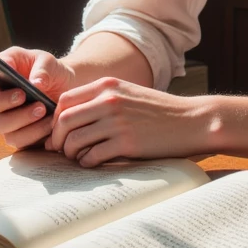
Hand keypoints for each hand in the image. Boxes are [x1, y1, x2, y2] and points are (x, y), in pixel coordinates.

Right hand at [0, 46, 75, 150]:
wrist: (62, 84)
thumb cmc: (45, 69)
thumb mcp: (45, 60)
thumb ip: (41, 68)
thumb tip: (36, 83)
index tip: (21, 94)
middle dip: (19, 115)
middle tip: (40, 107)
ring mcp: (3, 123)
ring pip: (8, 134)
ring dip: (30, 127)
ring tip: (49, 116)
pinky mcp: (16, 136)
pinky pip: (21, 142)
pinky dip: (37, 135)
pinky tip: (50, 124)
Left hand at [47, 77, 209, 166]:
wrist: (192, 121)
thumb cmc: (159, 111)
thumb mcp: (129, 94)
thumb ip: (103, 99)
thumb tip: (71, 118)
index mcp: (108, 85)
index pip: (65, 100)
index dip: (55, 119)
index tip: (59, 132)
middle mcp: (110, 100)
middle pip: (65, 120)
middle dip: (57, 138)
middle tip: (60, 149)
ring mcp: (118, 121)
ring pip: (75, 139)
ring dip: (71, 152)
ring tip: (78, 157)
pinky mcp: (127, 143)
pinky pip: (93, 155)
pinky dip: (87, 162)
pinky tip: (93, 162)